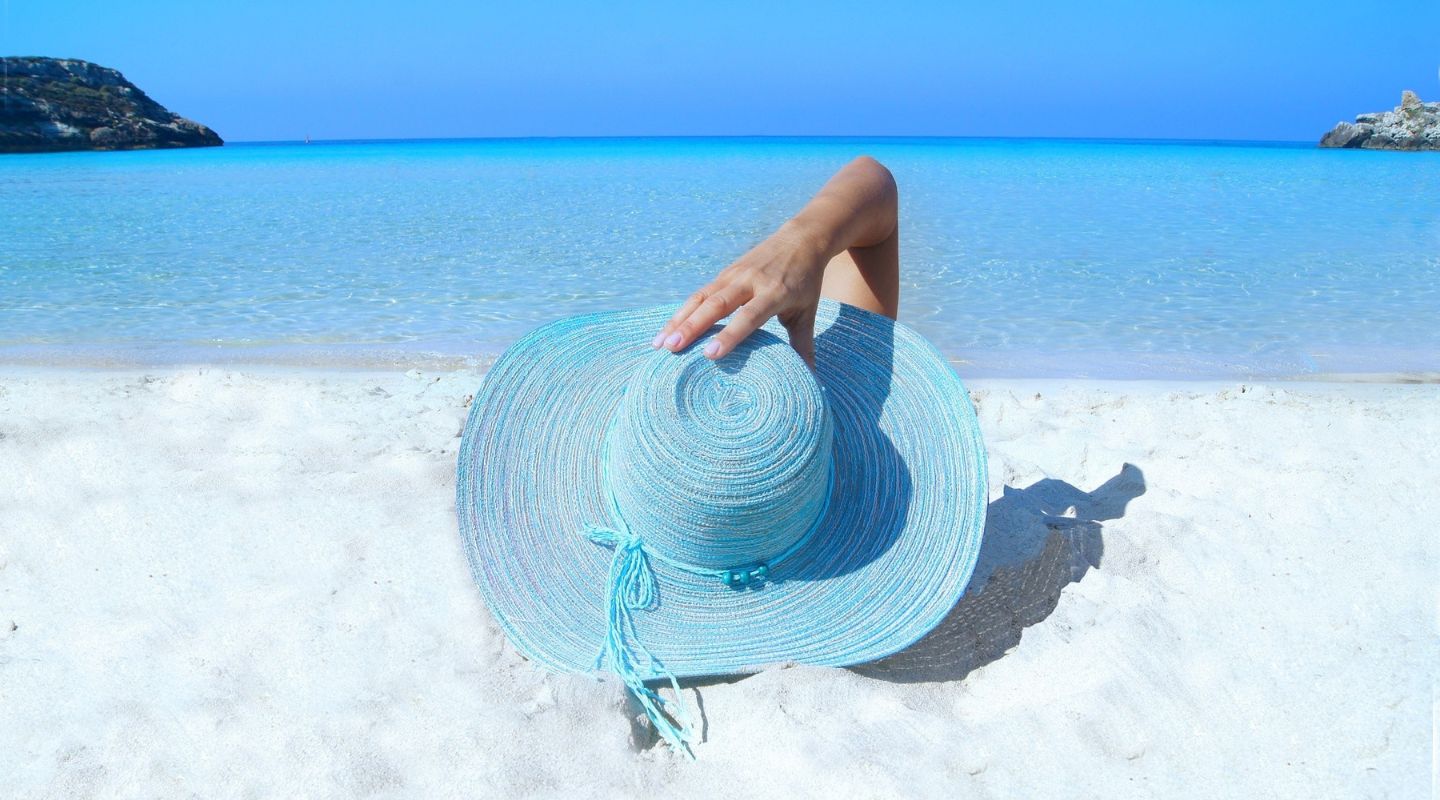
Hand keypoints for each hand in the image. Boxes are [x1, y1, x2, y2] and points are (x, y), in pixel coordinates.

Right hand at [650, 222, 828, 365]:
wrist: (800, 239)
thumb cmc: (806, 281)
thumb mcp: (808, 311)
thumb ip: (804, 345)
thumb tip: (809, 379)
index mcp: (774, 292)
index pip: (749, 316)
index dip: (730, 335)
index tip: (711, 354)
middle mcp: (749, 281)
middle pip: (716, 305)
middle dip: (692, 327)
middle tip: (672, 349)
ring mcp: (733, 275)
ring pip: (701, 298)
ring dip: (678, 320)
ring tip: (659, 344)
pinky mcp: (724, 273)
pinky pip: (699, 294)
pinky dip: (681, 312)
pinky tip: (666, 331)